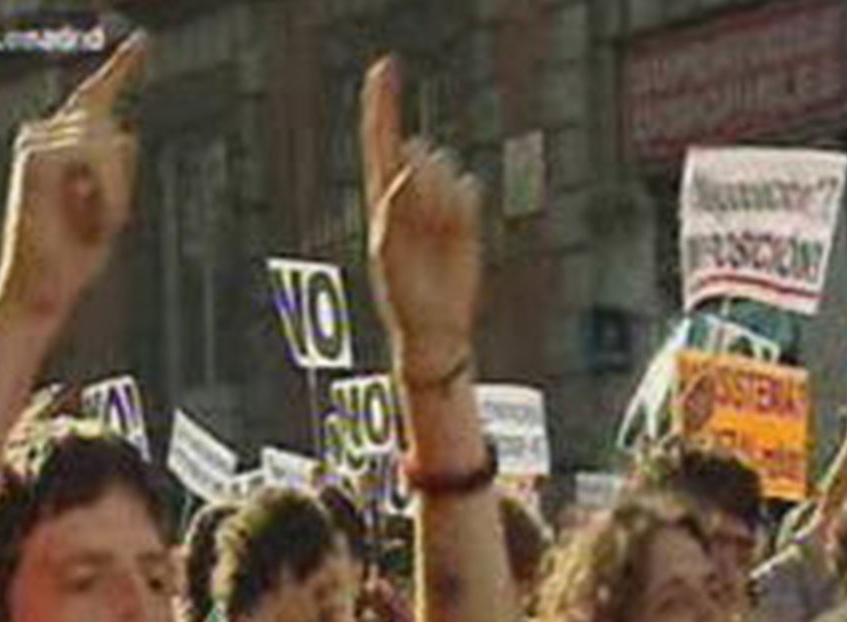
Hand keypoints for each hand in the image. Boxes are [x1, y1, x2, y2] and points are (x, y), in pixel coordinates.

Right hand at [0, 33, 145, 321]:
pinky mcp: (36, 155)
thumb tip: (125, 134)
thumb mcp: (110, 205)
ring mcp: (36, 142)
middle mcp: (43, 135)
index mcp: (60, 144)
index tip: (143, 43)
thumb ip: (116, 166)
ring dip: (114, 193)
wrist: (43, 288)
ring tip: (91, 222)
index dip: (121, 68)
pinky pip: (98, 156)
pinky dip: (107, 193)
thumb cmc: (74, 254)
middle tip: (100, 223)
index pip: (97, 96)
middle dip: (121, 184)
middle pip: (117, 134)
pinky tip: (90, 215)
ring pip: (112, 145)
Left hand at [362, 57, 480, 379]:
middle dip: (424, 184)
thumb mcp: (389, 251)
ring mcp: (437, 207)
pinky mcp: (464, 220)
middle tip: (423, 224)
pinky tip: (455, 232)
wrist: (434, 327)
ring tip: (438, 236)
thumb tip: (402, 168)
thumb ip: (394, 209)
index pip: (379, 143)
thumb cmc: (401, 296)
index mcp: (382, 201)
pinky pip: (467, 192)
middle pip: (418, 158)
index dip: (381, 106)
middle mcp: (409, 199)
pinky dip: (461, 208)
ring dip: (442, 202)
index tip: (383, 68)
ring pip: (445, 173)